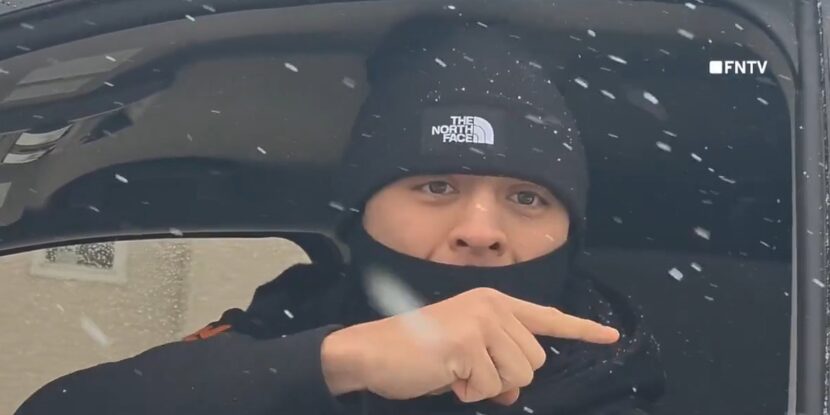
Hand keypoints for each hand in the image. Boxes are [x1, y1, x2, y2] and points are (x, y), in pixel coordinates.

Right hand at [321, 287, 618, 404]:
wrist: (373, 351)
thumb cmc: (419, 353)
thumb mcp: (466, 357)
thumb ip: (498, 365)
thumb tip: (514, 390)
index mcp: (495, 303)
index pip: (547, 318)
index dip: (582, 330)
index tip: (612, 336)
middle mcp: (493, 306)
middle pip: (534, 361)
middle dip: (505, 376)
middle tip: (467, 370)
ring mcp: (482, 321)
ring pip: (517, 376)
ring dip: (485, 386)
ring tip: (454, 370)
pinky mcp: (468, 342)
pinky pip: (489, 388)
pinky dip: (468, 392)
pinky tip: (446, 375)